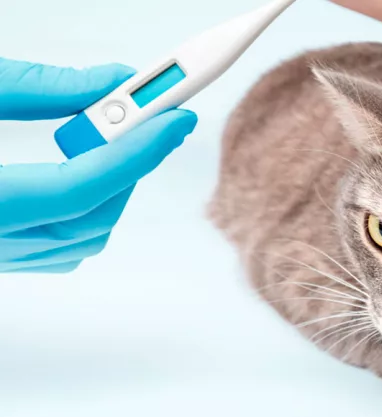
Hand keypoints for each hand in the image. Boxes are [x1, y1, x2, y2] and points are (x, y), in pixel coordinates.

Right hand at [0, 58, 196, 272]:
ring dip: (112, 191)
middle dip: (130, 167)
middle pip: (92, 218)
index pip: (79, 189)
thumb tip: (110, 83)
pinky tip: (85, 176)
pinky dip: (88, 214)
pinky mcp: (1, 257)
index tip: (173, 120)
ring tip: (115, 142)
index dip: (134, 152)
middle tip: (155, 121)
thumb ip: (39, 89)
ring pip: (84, 242)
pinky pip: (62, 251)